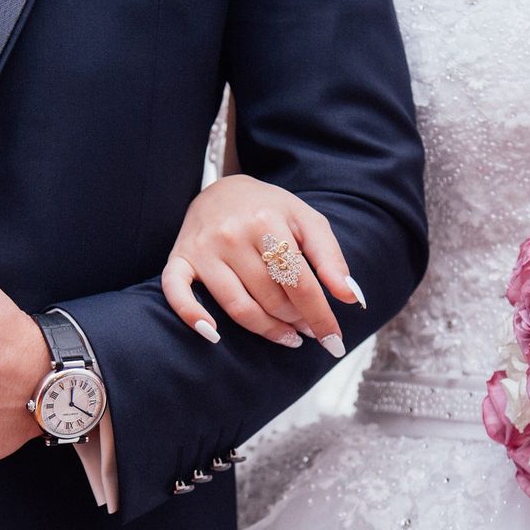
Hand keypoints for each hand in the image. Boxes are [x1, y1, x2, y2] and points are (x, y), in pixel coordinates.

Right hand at [162, 174, 361, 356]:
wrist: (221, 189)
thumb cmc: (270, 210)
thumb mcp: (307, 221)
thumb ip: (331, 258)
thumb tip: (353, 298)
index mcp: (267, 221)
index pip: (300, 282)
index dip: (320, 316)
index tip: (333, 341)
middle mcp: (232, 234)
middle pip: (272, 298)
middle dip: (296, 321)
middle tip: (308, 328)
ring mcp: (203, 248)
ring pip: (238, 307)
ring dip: (268, 330)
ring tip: (287, 336)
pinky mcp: (179, 258)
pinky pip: (177, 293)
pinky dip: (193, 316)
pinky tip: (214, 336)